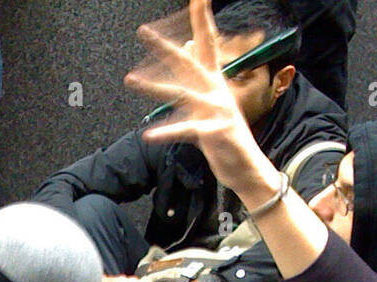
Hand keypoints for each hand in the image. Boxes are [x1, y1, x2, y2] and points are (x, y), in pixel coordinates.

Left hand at [126, 0, 280, 201]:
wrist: (246, 166)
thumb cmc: (225, 136)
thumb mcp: (210, 102)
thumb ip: (196, 77)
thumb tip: (185, 46)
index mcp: (214, 82)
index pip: (207, 43)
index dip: (202, 19)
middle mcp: (215, 91)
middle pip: (188, 61)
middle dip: (164, 46)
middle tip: (143, 32)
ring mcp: (215, 110)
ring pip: (181, 93)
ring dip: (153, 87)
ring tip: (130, 81)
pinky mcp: (212, 132)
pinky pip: (185, 130)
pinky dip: (167, 132)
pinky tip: (149, 135)